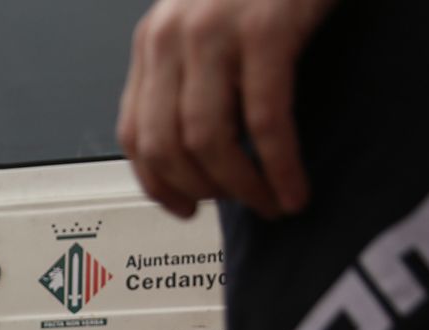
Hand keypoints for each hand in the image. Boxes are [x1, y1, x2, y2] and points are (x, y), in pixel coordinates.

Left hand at [116, 0, 338, 219]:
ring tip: (273, 204)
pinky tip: (294, 188)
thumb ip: (194, 72)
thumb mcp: (211, 20)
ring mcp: (217, 32)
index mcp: (154, 41)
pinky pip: (264, 120)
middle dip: (204, 191)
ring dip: (242, 188)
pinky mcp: (268, 29)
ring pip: (210, 141)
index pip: (134, 134)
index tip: (184, 210)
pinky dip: (278, 167)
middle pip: (168, 146)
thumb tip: (197, 150)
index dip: (157, 185)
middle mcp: (174, 37)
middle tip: (241, 207)